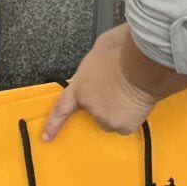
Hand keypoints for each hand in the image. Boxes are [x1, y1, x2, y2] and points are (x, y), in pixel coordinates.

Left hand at [42, 23, 156, 142]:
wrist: (140, 66)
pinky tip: (136, 104)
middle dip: (105, 104)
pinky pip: (127, 125)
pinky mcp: (121, 126)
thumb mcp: (101, 48)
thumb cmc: (123, 52)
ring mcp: (104, 118)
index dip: (53, 124)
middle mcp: (89, 106)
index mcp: (79, 87)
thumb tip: (99, 61)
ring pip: (112, 119)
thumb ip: (94, 63)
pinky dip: (132, 117)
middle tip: (118, 90)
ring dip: (119, 111)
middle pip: (95, 112)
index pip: (61, 108)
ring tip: (130, 94)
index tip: (46, 137)